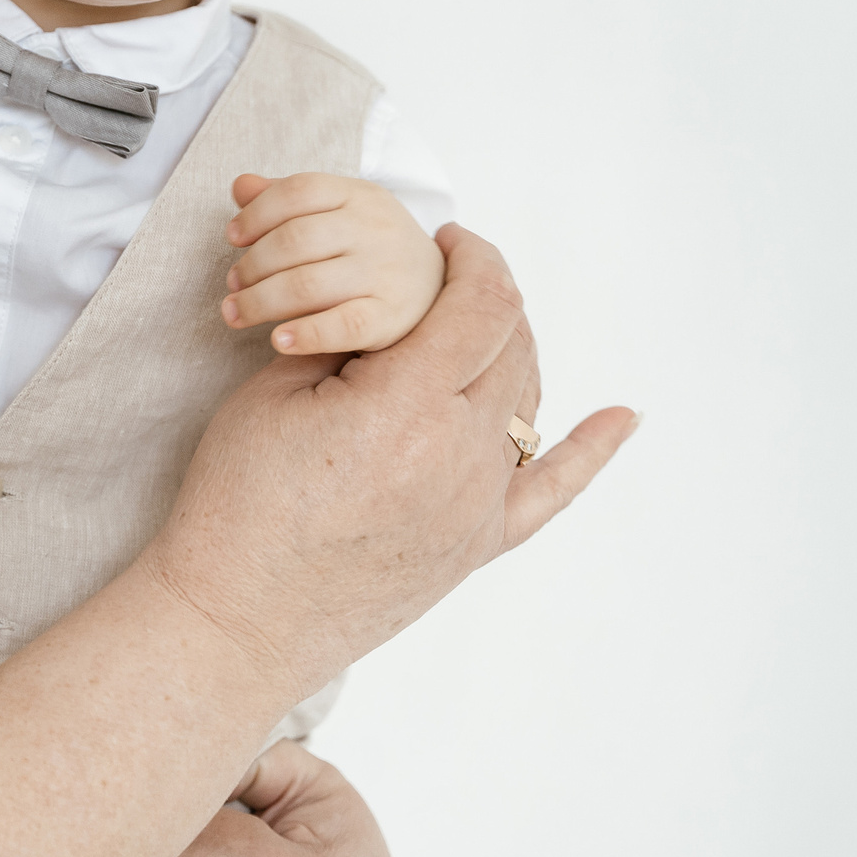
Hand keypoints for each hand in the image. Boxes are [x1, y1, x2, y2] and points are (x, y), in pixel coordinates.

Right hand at [161, 223, 636, 695]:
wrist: (236, 619)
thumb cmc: (237, 509)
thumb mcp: (271, 395)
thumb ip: (341, 338)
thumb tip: (384, 299)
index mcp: (408, 409)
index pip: (481, 304)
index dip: (473, 257)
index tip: (447, 238)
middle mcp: (460, 456)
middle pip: (512, 344)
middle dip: (484, 295)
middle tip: (444, 275)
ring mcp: (478, 506)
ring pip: (526, 399)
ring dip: (509, 347)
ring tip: (473, 323)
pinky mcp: (478, 546)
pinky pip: (551, 491)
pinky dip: (590, 451)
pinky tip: (620, 419)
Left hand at [222, 172, 445, 354]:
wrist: (438, 286)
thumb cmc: (369, 247)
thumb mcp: (337, 212)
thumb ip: (286, 199)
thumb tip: (240, 186)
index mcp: (359, 195)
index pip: (299, 191)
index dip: (256, 213)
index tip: (232, 237)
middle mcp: (375, 229)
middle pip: (295, 241)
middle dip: (252, 265)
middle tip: (232, 286)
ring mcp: (385, 273)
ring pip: (308, 285)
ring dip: (260, 302)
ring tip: (235, 314)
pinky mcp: (390, 317)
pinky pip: (343, 326)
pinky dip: (306, 334)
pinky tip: (278, 341)